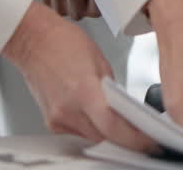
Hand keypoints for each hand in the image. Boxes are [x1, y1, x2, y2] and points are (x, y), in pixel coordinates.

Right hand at [2, 2, 157, 152]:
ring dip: (108, 134)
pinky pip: (78, 132)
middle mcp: (68, 110)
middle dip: (125, 139)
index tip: (150, 142)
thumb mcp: (101, 62)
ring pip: (91, 137)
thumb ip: (113, 90)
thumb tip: (125, 109)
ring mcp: (57, 118)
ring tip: (123, 124)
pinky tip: (99, 117)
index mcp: (84, 92)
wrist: (33, 40)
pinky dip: (92, 128)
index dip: (135, 139)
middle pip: (104, 137)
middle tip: (143, 136)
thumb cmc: (64, 42)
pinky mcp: (51, 121)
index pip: (113, 127)